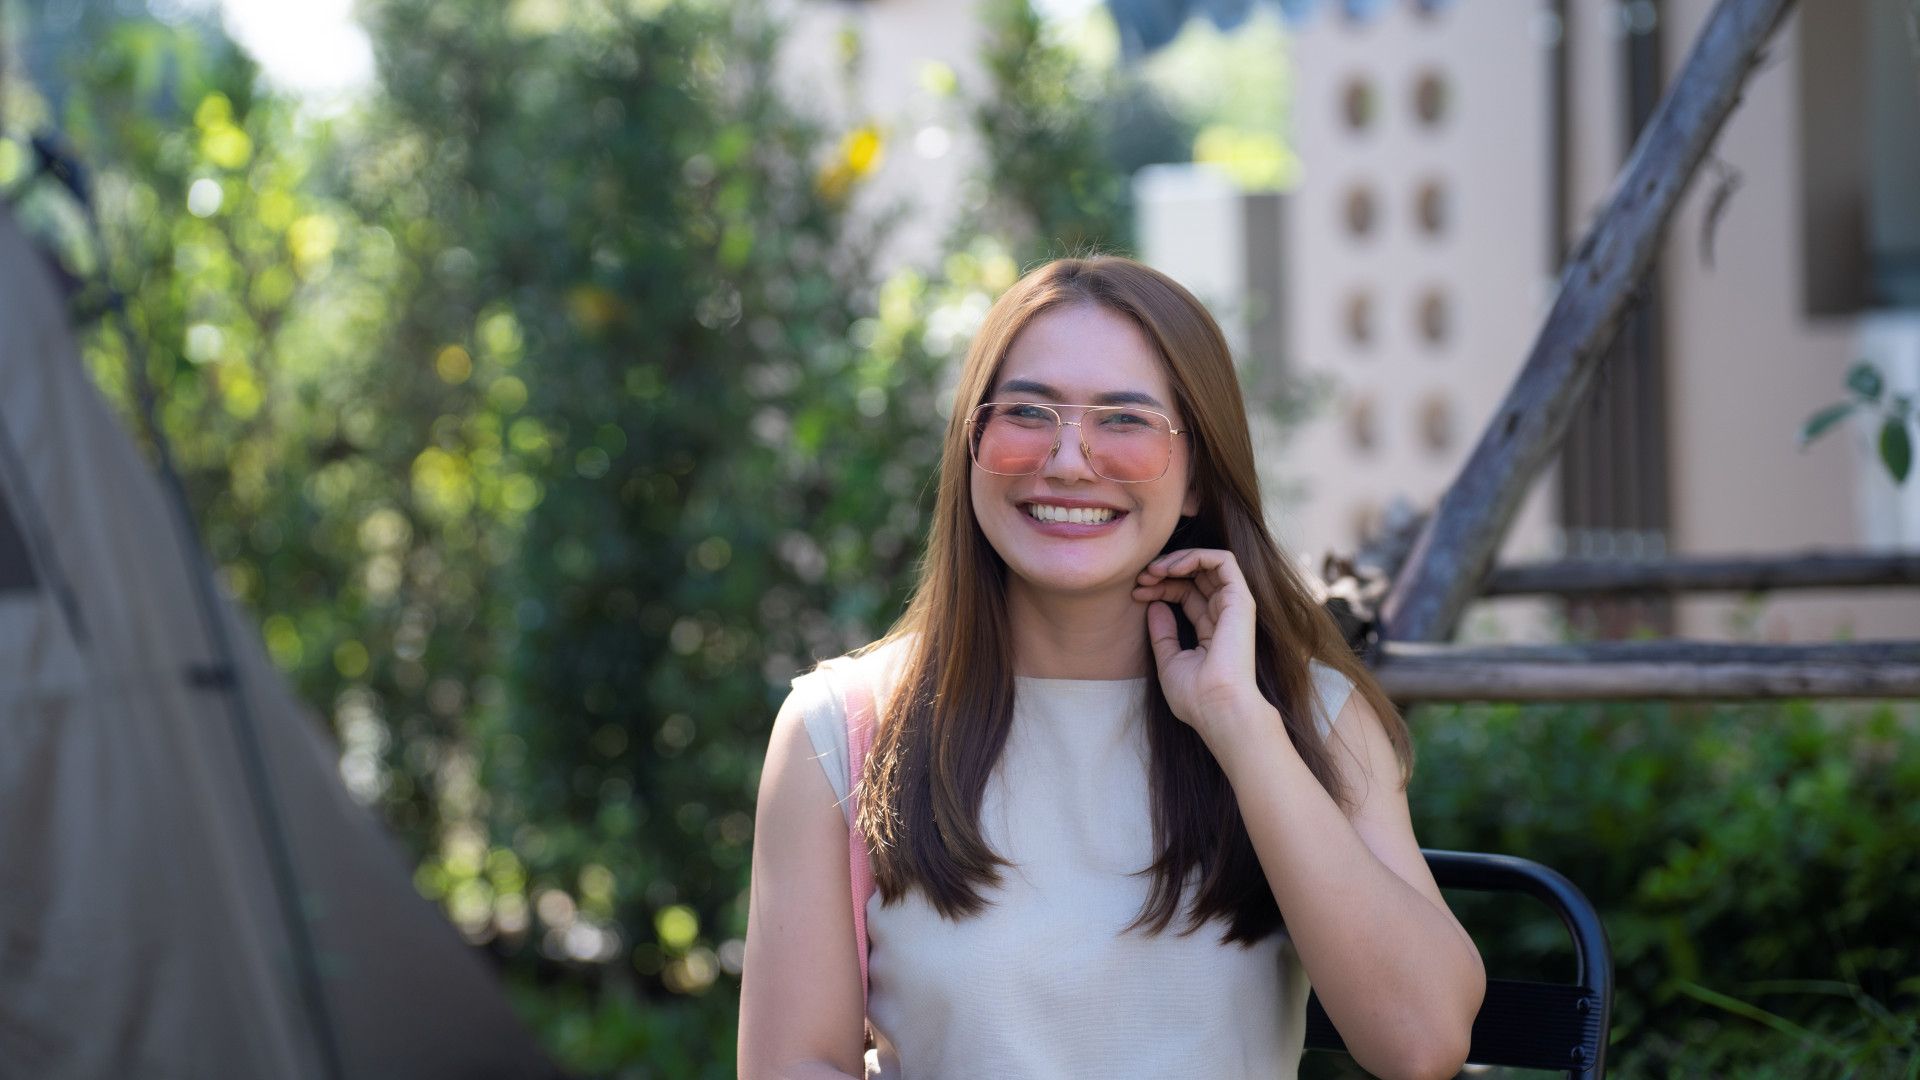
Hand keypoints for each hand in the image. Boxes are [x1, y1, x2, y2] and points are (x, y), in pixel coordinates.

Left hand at [1132, 548, 1270, 744]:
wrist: (1217, 707)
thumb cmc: (1196, 695)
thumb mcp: (1169, 661)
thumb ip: (1163, 633)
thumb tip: (1154, 605)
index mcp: (1211, 630)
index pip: (1185, 594)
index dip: (1160, 588)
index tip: (1136, 593)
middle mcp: (1224, 615)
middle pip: (1194, 577)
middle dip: (1165, 570)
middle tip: (1142, 577)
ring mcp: (1234, 606)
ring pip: (1208, 563)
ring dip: (1177, 560)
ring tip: (1153, 570)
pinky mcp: (1240, 599)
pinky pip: (1223, 561)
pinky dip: (1196, 556)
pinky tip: (1172, 568)